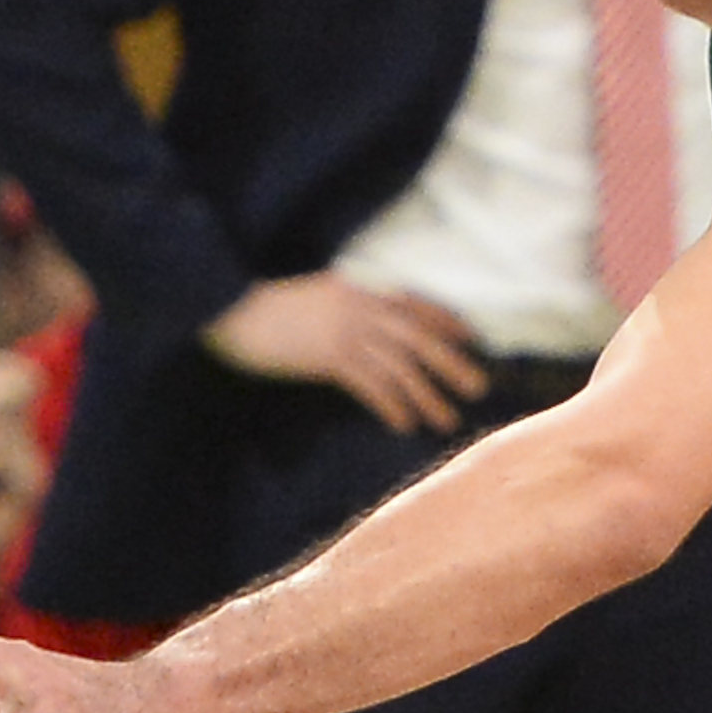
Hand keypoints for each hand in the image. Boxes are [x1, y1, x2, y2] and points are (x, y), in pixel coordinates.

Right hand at [204, 273, 485, 434]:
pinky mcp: (327, 358)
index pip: (414, 303)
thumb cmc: (270, 308)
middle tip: (479, 387)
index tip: (470, 338)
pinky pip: (369, 385)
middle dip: (451, 363)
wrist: (232, 310)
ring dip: (427, 395)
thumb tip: (374, 326)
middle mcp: (360, 307)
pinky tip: (403, 424)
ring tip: (447, 420)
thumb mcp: (318, 295)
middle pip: (418, 337)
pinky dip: (390, 405)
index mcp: (360, 288)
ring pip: (400, 366)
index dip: (445, 321)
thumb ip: (349, 303)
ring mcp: (345, 332)